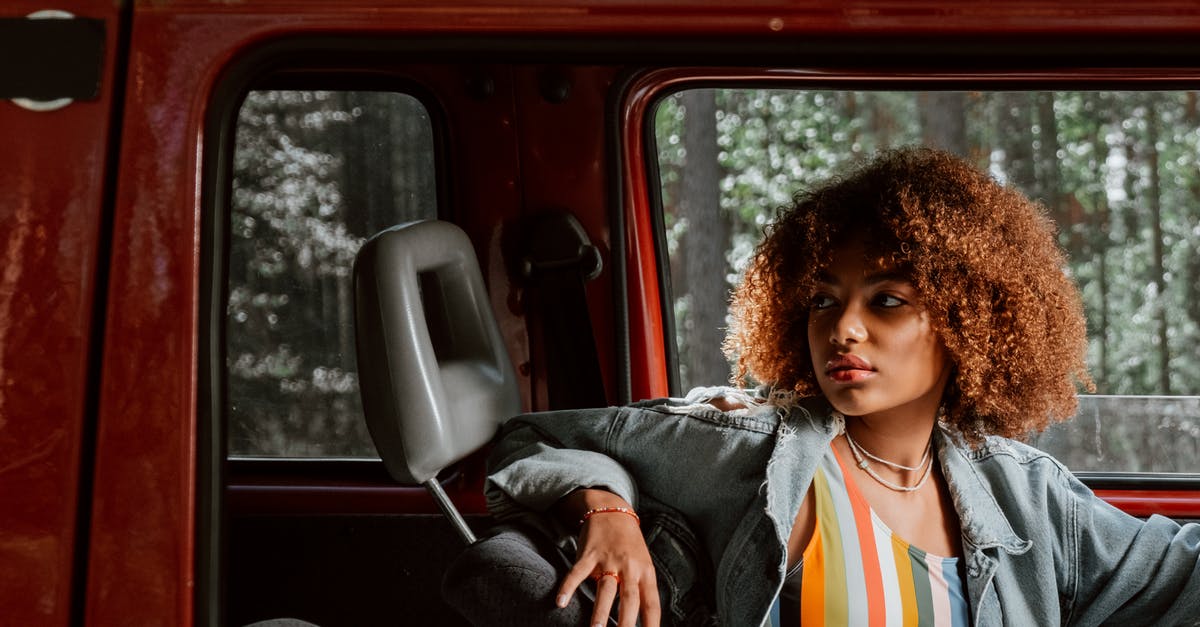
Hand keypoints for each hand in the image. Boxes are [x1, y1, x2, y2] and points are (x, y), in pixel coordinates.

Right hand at [554, 492, 660, 626]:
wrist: (612, 510)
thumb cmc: (630, 544)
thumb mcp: (643, 564)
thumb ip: (642, 589)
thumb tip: (643, 620)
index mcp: (646, 572)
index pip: (651, 603)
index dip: (652, 624)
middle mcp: (629, 567)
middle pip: (629, 599)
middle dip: (625, 623)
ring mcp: (608, 560)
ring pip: (605, 588)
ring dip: (600, 611)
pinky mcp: (589, 554)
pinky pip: (577, 572)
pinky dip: (568, 587)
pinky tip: (560, 602)